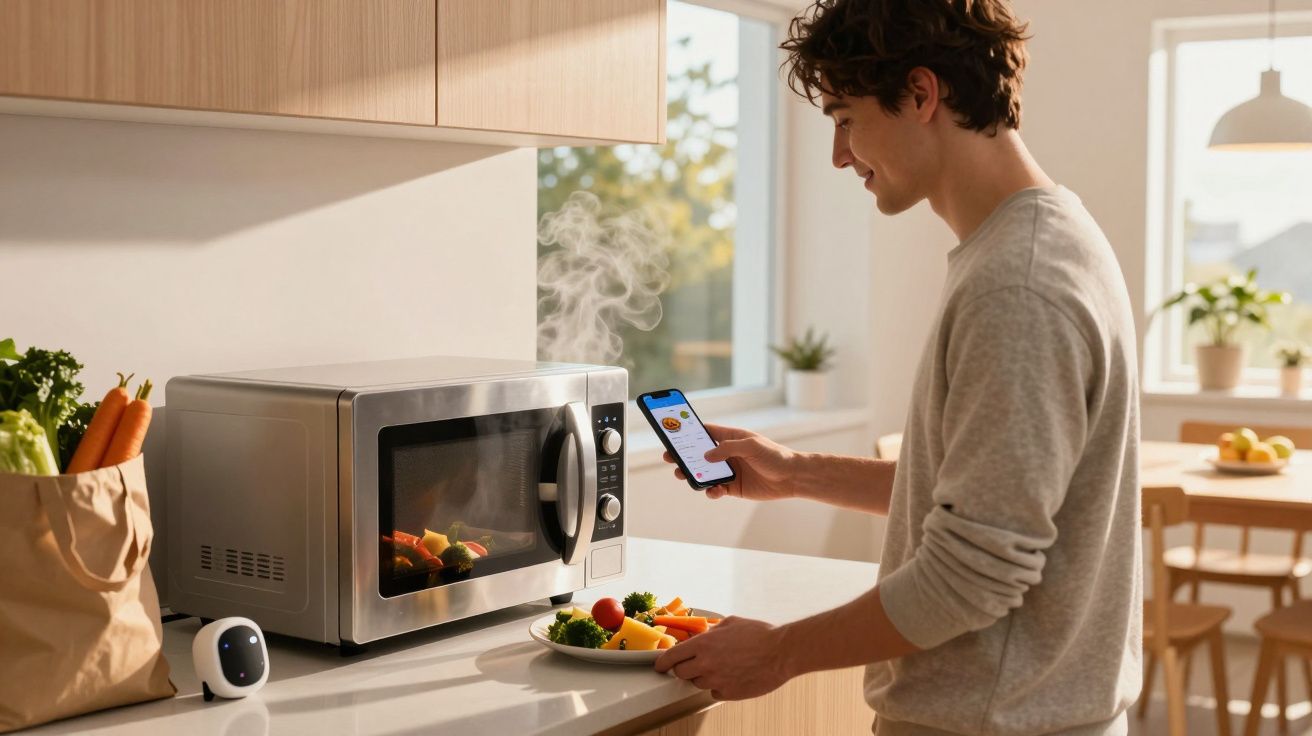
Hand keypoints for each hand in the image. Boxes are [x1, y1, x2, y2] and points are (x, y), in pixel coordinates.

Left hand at [654, 616, 790, 700]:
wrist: (781, 653)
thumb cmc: (760, 635)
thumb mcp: (731, 623)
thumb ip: (711, 630)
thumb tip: (702, 635)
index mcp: (704, 643)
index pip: (672, 656)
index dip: (663, 662)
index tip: (660, 665)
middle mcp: (706, 663)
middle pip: (680, 673)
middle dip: (684, 668)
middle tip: (694, 663)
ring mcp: (716, 680)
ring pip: (697, 683)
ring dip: (703, 676)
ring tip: (722, 666)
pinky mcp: (728, 693)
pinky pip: (714, 692)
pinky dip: (719, 685)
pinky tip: (731, 675)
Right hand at [663, 424, 800, 500]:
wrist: (792, 477)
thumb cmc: (774, 455)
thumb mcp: (751, 445)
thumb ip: (728, 449)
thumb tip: (706, 456)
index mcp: (731, 438)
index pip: (705, 433)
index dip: (689, 433)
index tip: (673, 434)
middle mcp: (727, 454)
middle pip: (699, 454)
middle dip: (684, 456)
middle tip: (670, 458)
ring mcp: (729, 471)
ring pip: (704, 473)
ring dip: (692, 475)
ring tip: (684, 475)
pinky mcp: (733, 488)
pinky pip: (715, 489)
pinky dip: (711, 491)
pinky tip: (713, 491)